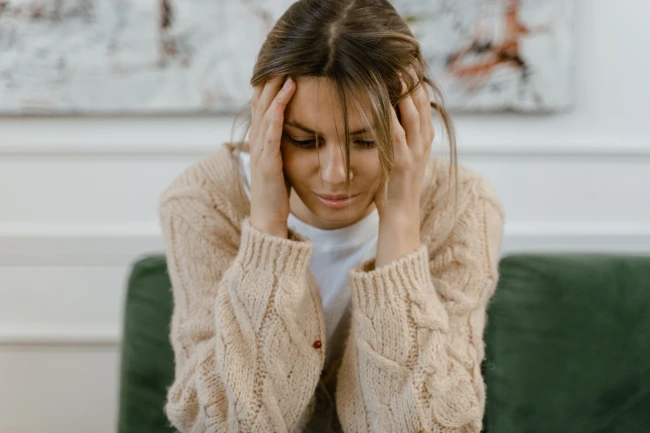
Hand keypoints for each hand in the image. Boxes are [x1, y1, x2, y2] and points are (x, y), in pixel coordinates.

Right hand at [248, 76, 295, 237]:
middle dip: (271, 79)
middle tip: (283, 57)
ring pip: (265, 111)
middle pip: (261, 101)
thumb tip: (294, 130)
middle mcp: (257, 142)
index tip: (283, 65)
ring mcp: (261, 150)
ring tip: (286, 68)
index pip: (263, 105)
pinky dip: (277, 111)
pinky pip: (271, 131)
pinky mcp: (268, 161)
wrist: (268, 221)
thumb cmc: (277, 194)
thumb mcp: (281, 163)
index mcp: (261, 141)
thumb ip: (283, 145)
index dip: (270, 84)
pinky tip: (285, 96)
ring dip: (275, 88)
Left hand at [374, 73, 434, 267]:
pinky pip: (396, 137)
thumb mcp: (399, 161)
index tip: (408, 66)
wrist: (401, 220)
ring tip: (397, 73)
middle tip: (404, 61)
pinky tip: (382, 105)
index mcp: (423, 143)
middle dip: (413, 83)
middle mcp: (422, 146)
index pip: (423, 107)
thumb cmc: (394, 192)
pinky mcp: (401, 166)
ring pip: (412, 118)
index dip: (417, 86)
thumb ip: (398, 142)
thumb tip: (388, 122)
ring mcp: (414, 155)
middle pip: (421, 107)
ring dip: (405, 94)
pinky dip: (389, 120)